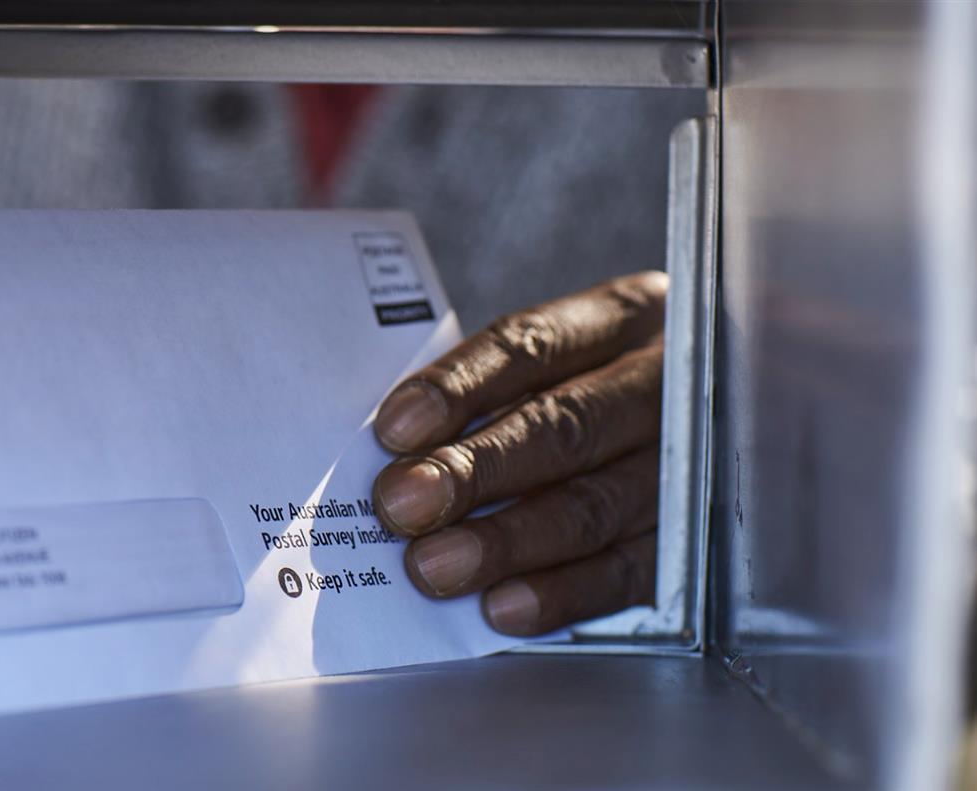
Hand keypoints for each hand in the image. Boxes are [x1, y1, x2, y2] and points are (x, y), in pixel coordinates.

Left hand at [371, 272, 666, 635]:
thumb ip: (491, 396)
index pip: (533, 343)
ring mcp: (692, 464)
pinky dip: (563, 593)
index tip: (395, 428)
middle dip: (477, 470)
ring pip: (595, 504)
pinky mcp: (698, 541)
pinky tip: (505, 607)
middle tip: (403, 504)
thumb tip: (400, 453)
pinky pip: (631, 573)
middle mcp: (668, 382)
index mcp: (625, 316)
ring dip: (507, 540)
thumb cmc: (591, 390)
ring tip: (438, 564)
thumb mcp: (559, 365)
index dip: (461, 386)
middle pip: (566, 426)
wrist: (717, 424)